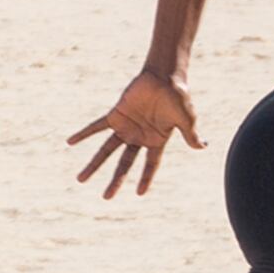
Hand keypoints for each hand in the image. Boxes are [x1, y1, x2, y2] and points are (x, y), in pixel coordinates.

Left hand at [68, 71, 201, 199]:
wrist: (164, 75)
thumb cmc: (178, 96)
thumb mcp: (186, 119)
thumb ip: (190, 135)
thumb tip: (203, 147)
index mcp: (157, 141)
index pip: (149, 165)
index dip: (145, 179)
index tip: (139, 193)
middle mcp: (139, 137)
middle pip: (124, 164)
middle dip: (115, 180)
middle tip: (106, 197)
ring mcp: (126, 127)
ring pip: (107, 150)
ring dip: (94, 164)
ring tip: (81, 179)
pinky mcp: (116, 115)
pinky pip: (97, 126)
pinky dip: (84, 134)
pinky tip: (71, 142)